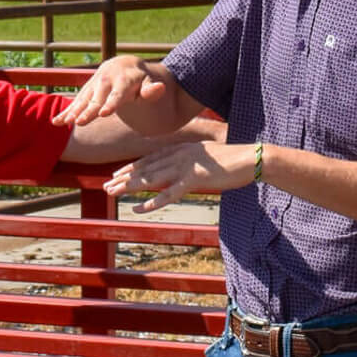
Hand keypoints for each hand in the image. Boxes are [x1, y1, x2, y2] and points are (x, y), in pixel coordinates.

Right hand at [55, 55, 166, 126]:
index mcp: (124, 78)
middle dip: (88, 110)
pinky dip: (67, 111)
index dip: (111, 103)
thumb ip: (152, 90)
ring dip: (73, 111)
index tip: (103, 113)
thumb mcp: (150, 84)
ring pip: (84, 98)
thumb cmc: (143, 81)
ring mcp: (95, 83)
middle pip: (97, 97)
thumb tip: (159, 88)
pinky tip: (56, 121)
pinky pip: (77, 101)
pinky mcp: (88, 89)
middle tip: (80, 122)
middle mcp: (107, 79)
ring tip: (64, 123)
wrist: (128, 66)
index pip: (118, 93)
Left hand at [103, 141, 256, 211]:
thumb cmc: (231, 160)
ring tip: (113, 193)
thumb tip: (183, 169)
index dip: (132, 167)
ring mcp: (185, 166)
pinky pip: (169, 193)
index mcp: (181, 148)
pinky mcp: (194, 179)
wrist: (249, 159)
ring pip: (151, 178)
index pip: (151, 158)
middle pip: (146, 167)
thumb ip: (191, 161)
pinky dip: (152, 202)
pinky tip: (139, 208)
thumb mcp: (206, 158)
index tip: (116, 174)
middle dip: (124, 177)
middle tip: (107, 186)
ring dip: (130, 187)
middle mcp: (179, 155)